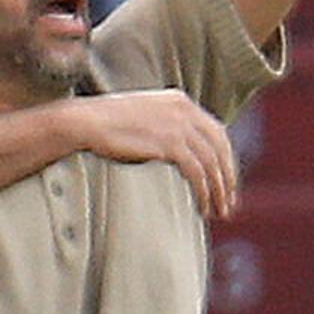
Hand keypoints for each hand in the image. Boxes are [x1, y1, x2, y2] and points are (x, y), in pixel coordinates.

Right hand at [60, 90, 241, 220]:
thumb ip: (167, 129)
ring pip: (212, 163)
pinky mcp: (170, 143)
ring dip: (219, 191)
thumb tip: (184, 157)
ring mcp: (178, 125)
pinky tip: (202, 207)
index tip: (227, 183)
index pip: (217, 133)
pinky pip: (198, 172)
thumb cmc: (108, 126)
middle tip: (228, 204)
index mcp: (181, 101)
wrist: (85, 122)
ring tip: (218, 212)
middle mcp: (184, 110)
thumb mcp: (146, 119)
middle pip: (220, 148)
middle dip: (228, 178)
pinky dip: (204, 192)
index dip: (226, 160)